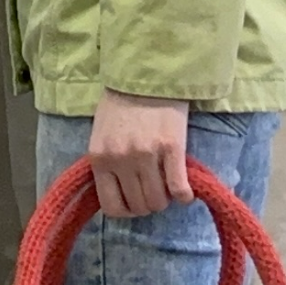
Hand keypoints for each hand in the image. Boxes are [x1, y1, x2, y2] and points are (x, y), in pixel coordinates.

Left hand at [85, 90, 195, 219]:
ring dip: (166, 199)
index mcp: (99, 158)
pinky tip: (186, 191)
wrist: (147, 74)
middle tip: (156, 191)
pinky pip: (179, 189)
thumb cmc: (122, 103)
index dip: (127, 210)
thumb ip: (107, 163)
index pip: (111, 206)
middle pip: (139, 205)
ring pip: (158, 201)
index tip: (136, 203)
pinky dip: (184, 195)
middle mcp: (121, 160)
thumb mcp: (102, 134)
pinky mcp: (172, 148)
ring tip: (169, 188)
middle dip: (148, 204)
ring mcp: (146, 155)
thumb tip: (120, 194)